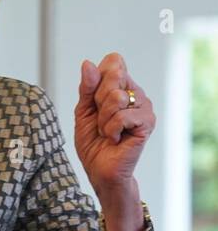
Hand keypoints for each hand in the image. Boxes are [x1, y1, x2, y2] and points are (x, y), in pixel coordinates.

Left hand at [73, 52, 153, 198]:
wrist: (100, 168)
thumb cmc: (92, 140)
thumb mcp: (83, 110)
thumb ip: (86, 87)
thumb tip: (88, 64)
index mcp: (121, 85)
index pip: (112, 62)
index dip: (97, 80)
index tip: (94, 101)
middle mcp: (136, 92)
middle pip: (114, 74)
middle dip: (98, 99)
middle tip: (100, 118)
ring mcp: (144, 106)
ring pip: (117, 96)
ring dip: (103, 118)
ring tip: (107, 130)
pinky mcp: (148, 122)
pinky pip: (123, 116)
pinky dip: (111, 129)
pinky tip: (115, 138)